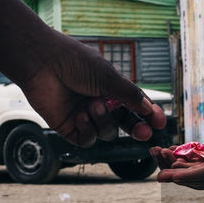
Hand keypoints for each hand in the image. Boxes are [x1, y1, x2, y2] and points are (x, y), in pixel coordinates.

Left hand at [20, 33, 166, 146]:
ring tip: (92, 106)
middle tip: (145, 133)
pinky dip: (87, 129)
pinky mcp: (69, 128)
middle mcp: (100, 104)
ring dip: (103, 121)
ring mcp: (85, 117)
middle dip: (136, 129)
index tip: (160, 122)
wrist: (43, 64)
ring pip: (107, 132)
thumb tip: (148, 109)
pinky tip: (80, 115)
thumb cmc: (75, 63)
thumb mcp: (109, 77)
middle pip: (125, 124)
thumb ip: (130, 95)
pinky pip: (88, 139)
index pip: (135, 107)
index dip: (148, 116)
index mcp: (111, 89)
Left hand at [155, 129, 203, 193]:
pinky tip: (165, 152)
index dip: (184, 175)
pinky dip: (175, 161)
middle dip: (170, 169)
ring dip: (169, 164)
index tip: (169, 176)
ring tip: (155, 151)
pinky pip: (186, 168)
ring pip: (183, 172)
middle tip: (156, 158)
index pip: (200, 176)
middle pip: (186, 176)